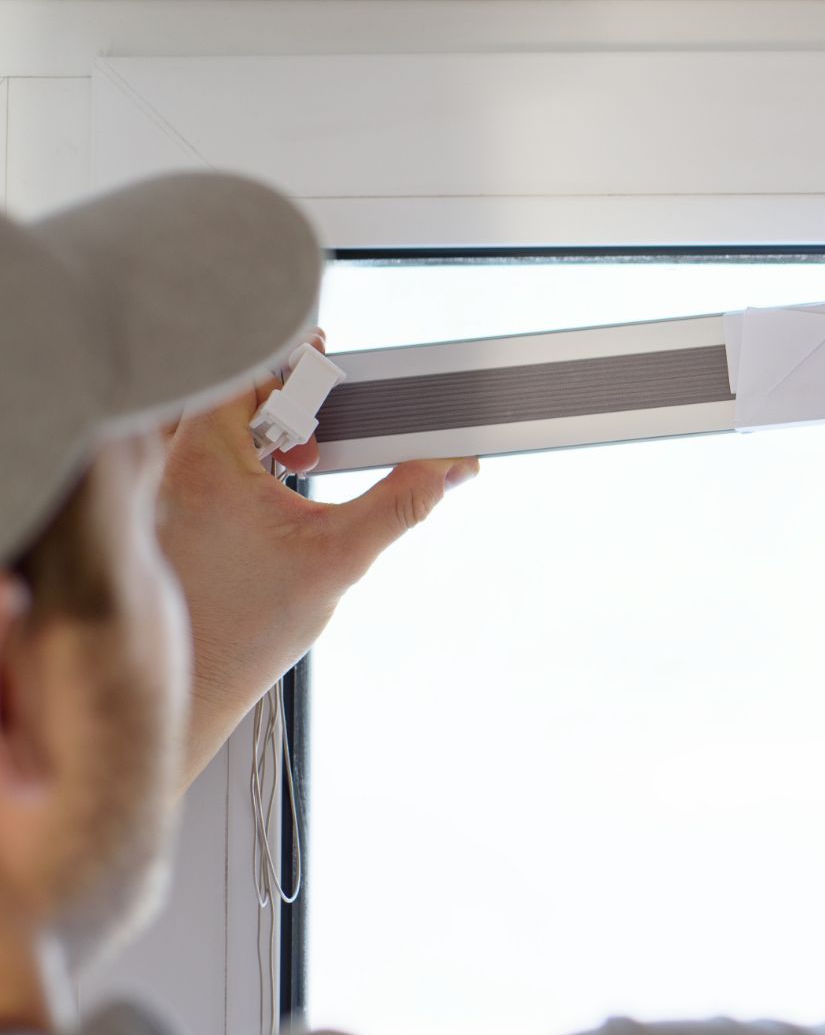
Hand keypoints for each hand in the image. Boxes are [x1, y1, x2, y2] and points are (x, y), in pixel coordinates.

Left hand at [156, 331, 477, 782]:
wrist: (193, 686)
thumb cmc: (245, 631)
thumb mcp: (341, 558)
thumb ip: (402, 503)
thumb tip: (452, 467)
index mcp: (204, 458)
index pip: (246, 370)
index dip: (292, 354)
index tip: (326, 348)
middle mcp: (172, 464)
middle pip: (233, 390)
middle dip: (288, 395)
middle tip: (327, 421)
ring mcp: (164, 487)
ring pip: (219, 421)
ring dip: (270, 426)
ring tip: (307, 458)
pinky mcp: (169, 510)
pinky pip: (208, 453)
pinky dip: (250, 454)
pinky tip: (283, 487)